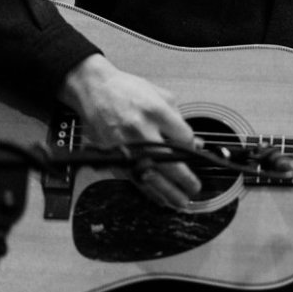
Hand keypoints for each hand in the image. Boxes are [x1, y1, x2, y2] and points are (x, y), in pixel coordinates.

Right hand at [60, 54, 201, 207]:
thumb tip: (194, 142)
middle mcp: (141, 129)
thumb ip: (179, 119)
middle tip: (194, 188)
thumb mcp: (161, 96)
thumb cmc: (128, 90)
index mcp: (156, 111)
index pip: (183, 138)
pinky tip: (159, 198)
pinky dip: (148, 190)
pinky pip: (134, 178)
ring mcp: (126, 145)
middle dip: (184, 178)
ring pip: (151, 175)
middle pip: (169, 161)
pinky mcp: (114, 155)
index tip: (196, 156)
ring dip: (168, 191)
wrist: (95, 90)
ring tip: (180, 201)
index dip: (193, 151)